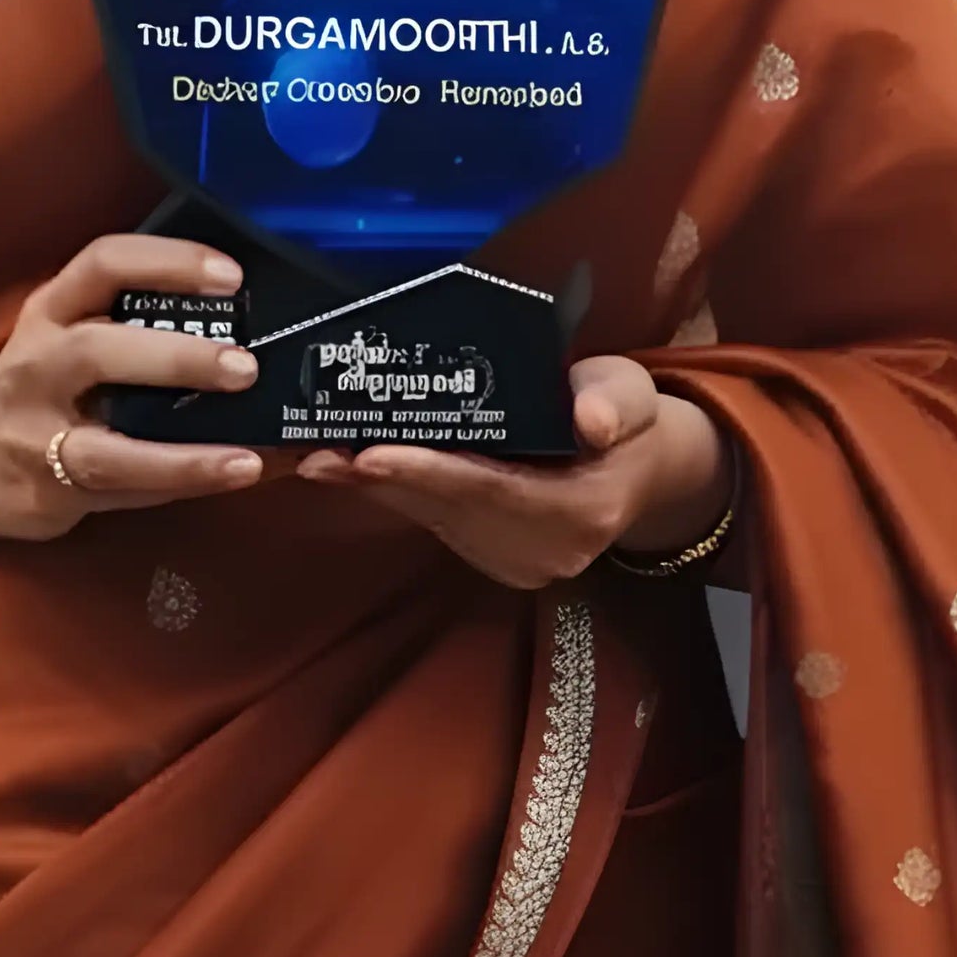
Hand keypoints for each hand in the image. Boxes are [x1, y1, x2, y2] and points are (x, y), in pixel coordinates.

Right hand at [0, 235, 265, 542]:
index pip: (105, 265)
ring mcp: (38, 440)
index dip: (169, 263)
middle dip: (175, 358)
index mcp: (51, 311)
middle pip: (98, 352)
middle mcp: (38, 367)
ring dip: (184, 456)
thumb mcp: (64, 332)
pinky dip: (183, 485)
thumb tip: (246, 319)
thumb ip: (132, 323)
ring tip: (248, 454)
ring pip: (109, 451)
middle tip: (245, 366)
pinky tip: (232, 476)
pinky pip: (125, 493)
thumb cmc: (38, 381)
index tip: (231, 274)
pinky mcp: (50, 496)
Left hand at [295, 355, 732, 590]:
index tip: (373, 453)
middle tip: (316, 450)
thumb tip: (591, 423)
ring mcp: (517, 561)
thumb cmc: (629, 419)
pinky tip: (347, 465)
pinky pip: (436, 520)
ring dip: (373, 487)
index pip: (494, 492)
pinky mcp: (493, 554)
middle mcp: (545, 550)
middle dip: (381, 478)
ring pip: (434, 518)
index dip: (431, 472)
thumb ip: (614, 402)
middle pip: (450, 509)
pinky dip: (394, 490)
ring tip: (314, 455)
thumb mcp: (632, 395)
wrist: (641, 467)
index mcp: (582, 512)